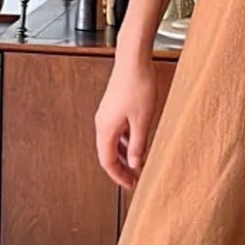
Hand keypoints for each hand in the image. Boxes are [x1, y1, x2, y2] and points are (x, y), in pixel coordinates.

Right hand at [94, 48, 159, 189]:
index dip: (118, 176)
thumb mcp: (142, 121)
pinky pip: (115, 131)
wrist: (133, 59)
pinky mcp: (113, 107)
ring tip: (137, 164)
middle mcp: (102, 123)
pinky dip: (124, 141)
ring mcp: (106, 114)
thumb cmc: (138, 86)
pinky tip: (136, 143)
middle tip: (134, 179)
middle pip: (107, 153)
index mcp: (105, 128)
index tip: (130, 185)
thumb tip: (134, 163)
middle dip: (120, 168)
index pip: (107, 161)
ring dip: (122, 155)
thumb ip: (138, 144)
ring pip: (111, 142)